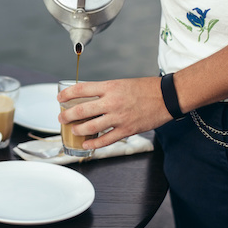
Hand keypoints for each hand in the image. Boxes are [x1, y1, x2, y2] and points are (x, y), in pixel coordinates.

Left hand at [57, 77, 171, 149]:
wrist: (167, 97)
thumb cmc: (146, 88)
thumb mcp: (121, 83)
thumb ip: (105, 91)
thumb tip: (88, 98)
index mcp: (110, 86)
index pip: (81, 89)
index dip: (66, 94)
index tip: (59, 98)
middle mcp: (112, 101)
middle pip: (81, 110)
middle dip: (67, 116)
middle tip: (61, 118)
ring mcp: (119, 117)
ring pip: (90, 127)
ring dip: (77, 130)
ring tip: (73, 130)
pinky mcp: (127, 130)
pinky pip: (106, 139)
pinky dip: (94, 143)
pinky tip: (87, 144)